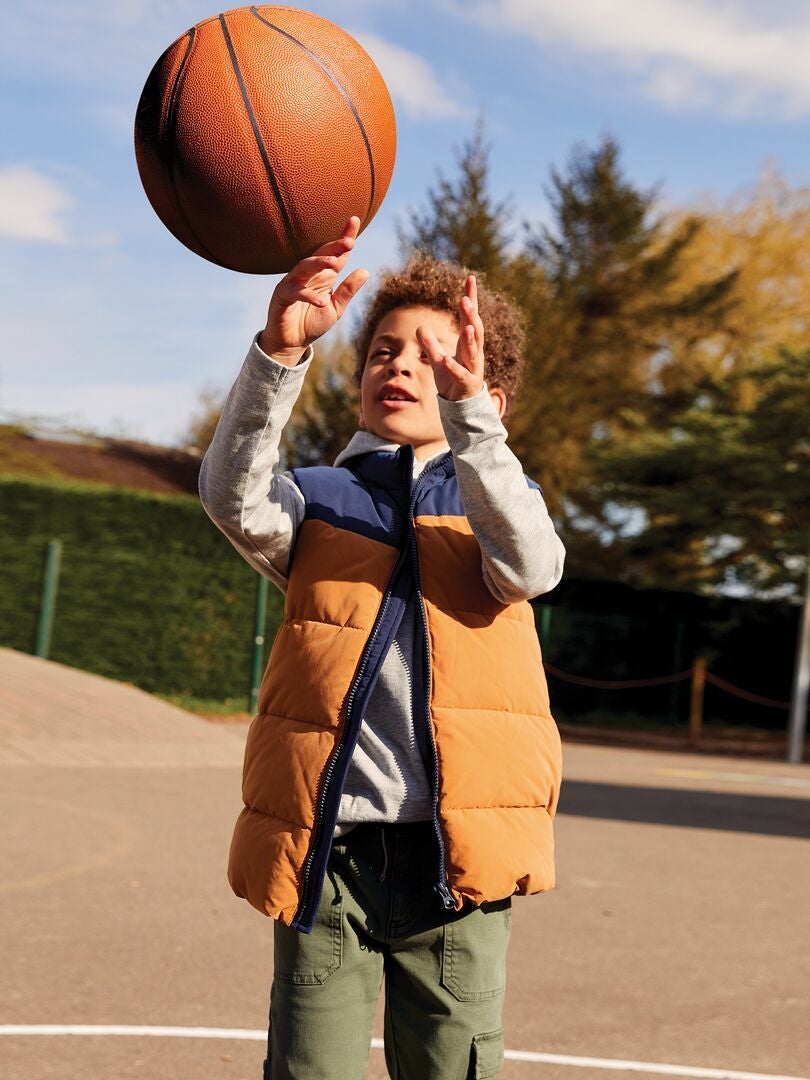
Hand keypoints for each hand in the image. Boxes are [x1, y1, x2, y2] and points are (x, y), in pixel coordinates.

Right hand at [259, 217, 368, 365]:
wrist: (291, 343)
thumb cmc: (311, 323)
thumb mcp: (335, 308)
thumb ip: (347, 291)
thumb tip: (365, 271)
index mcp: (323, 276)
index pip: (336, 254)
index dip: (344, 238)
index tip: (354, 221)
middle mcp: (308, 275)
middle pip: (320, 255)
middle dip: (334, 246)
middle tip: (348, 242)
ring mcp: (293, 283)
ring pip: (304, 267)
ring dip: (318, 263)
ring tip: (333, 264)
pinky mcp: (282, 296)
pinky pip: (295, 292)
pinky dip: (308, 296)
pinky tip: (321, 301)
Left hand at [416, 276, 484, 400]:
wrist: (461, 408)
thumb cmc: (452, 381)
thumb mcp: (438, 360)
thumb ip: (430, 344)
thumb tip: (420, 327)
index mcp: (468, 344)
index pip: (470, 317)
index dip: (471, 298)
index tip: (471, 279)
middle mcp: (474, 354)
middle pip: (474, 330)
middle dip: (471, 315)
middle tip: (465, 299)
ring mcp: (473, 369)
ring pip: (473, 352)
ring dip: (469, 338)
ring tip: (465, 326)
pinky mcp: (467, 384)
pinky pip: (462, 375)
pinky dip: (454, 368)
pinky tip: (447, 360)